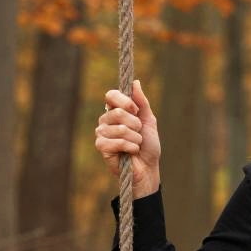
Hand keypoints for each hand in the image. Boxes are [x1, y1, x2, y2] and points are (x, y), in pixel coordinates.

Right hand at [95, 80, 160, 195]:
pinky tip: (131, 152)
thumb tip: (135, 83)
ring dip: (135, 138)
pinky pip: (117, 141)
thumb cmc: (148, 145)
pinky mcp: (101, 146)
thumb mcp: (149, 121)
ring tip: (136, 144)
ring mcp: (102, 133)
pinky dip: (130, 147)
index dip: (125, 101)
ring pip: (120, 128)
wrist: (148, 168)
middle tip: (139, 133)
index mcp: (116, 110)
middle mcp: (106, 119)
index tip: (136, 110)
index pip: (111, 95)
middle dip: (136, 125)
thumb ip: (142, 103)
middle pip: (118, 112)